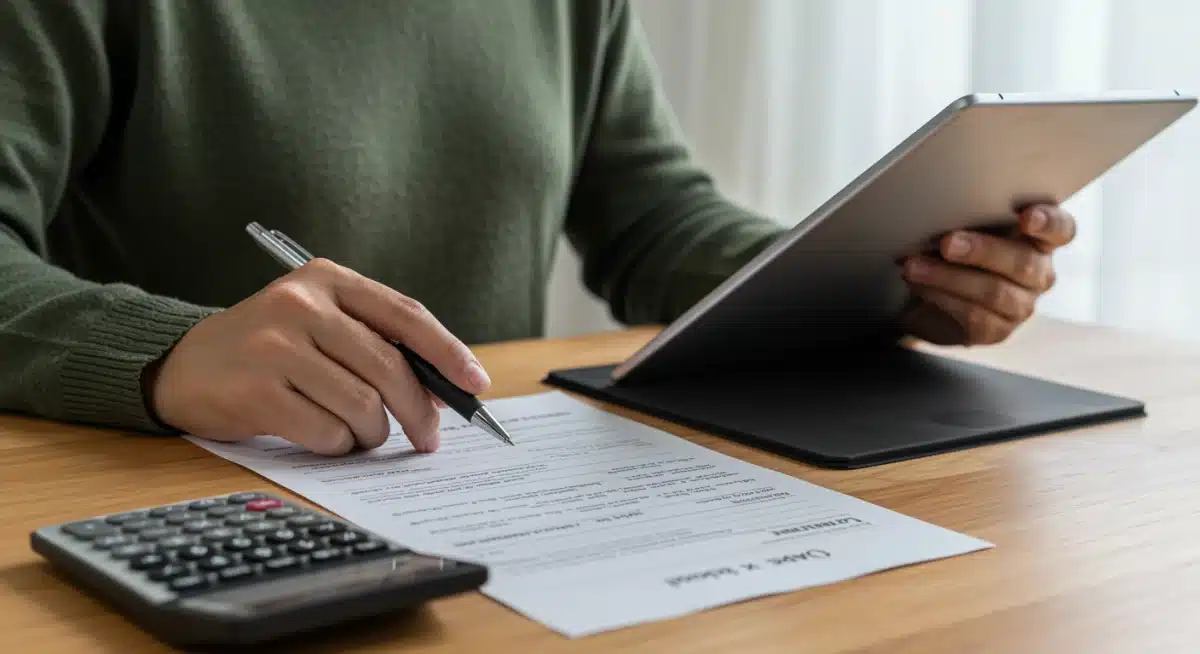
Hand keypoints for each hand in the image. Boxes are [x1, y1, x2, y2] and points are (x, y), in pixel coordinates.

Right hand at [146, 259, 489, 454]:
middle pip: (389, 366)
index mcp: (326, 280)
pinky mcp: (256, 390)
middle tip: (428, 438)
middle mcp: (301, 304)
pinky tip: (325, 438)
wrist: (183, 365)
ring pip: (362, 405)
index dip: (447, 351)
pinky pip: (326, 431)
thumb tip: (442, 391)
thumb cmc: (269, 350)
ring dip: (372, 434)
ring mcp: (275, 346)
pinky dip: (337, 445)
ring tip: (360, 435)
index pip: (405, 315)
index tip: (475, 383)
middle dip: (419, 411)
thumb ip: (374, 343)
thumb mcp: (319, 324)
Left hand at [898, 204, 1075, 345]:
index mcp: (1038, 238)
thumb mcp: (962, 226)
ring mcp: (1021, 304)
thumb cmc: (951, 249)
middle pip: (1024, 262)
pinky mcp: (998, 330)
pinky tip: (920, 288)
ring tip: (915, 267)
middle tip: (947, 243)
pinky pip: (975, 316)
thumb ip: (969, 216)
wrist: (928, 297)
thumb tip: (945, 207)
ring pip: (995, 291)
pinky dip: (942, 298)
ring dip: (949, 277)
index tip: (1027, 218)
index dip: (1048, 223)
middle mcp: (1038, 272)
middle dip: (982, 250)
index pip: (1061, 229)